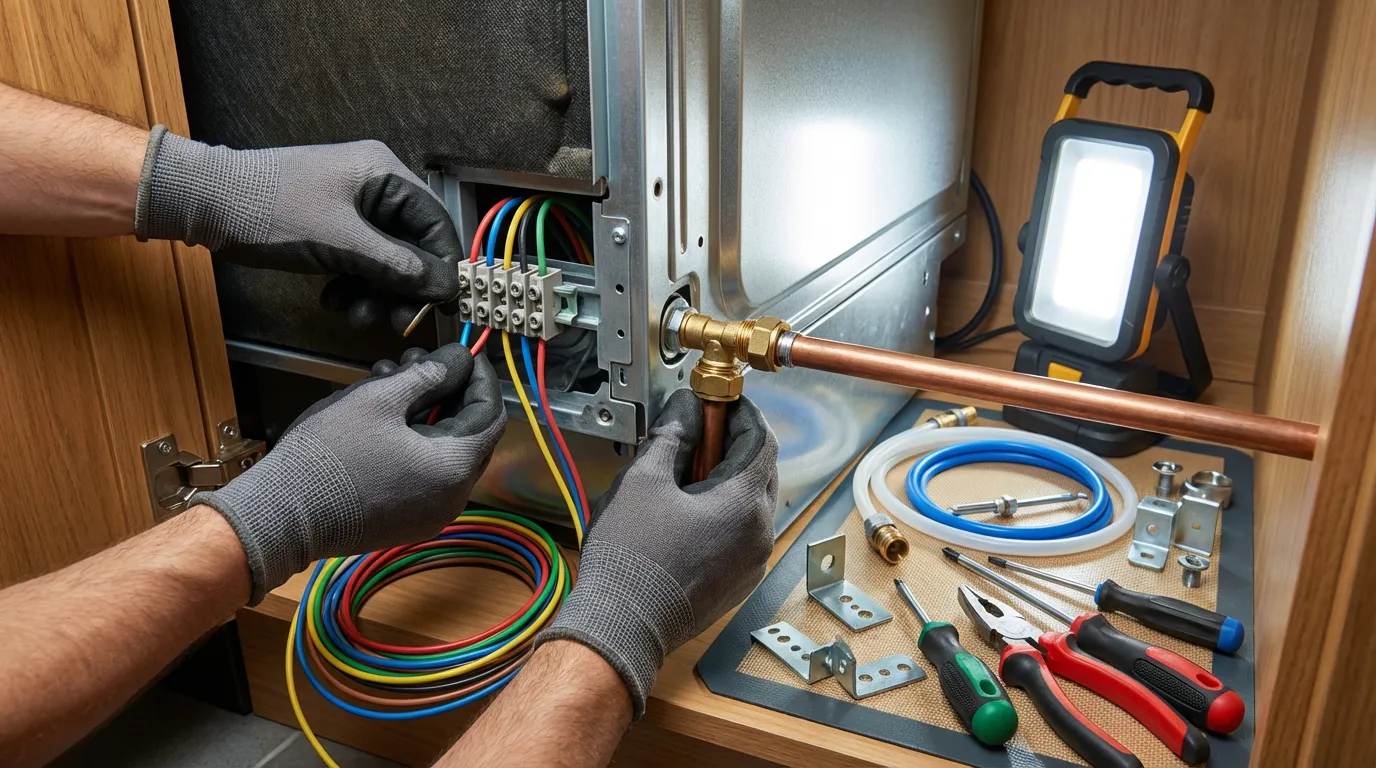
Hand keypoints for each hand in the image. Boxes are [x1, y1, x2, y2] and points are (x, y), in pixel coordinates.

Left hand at [134, 126, 460, 330]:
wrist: (205, 202)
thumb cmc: (269, 209)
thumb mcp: (340, 242)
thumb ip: (397, 266)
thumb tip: (443, 286)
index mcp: (383, 173)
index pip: (435, 221)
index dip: (443, 264)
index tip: (444, 301)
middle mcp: (374, 186)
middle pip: (412, 245)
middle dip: (403, 286)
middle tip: (398, 320)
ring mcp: (352, 207)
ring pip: (385, 259)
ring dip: (377, 293)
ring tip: (358, 315)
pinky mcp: (332, 227)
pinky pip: (360, 262)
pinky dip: (354, 285)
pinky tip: (336, 301)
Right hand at [195, 344, 505, 602]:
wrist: (282, 513)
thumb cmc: (329, 454)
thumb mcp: (379, 399)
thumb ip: (428, 375)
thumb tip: (457, 359)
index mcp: (453, 469)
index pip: (491, 414)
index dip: (481, 379)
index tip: (464, 355)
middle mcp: (452, 499)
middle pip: (469, 435)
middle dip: (448, 394)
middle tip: (419, 364)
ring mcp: (430, 514)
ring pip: (444, 453)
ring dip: (426, 415)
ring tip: (392, 383)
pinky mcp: (406, 521)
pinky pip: (425, 475)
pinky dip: (414, 443)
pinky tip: (385, 418)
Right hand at [538, 390, 778, 717]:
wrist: (621, 625)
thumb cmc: (630, 558)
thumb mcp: (644, 480)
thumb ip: (672, 436)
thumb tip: (685, 408)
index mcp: (745, 504)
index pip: (761, 439)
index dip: (742, 413)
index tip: (720, 401)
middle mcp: (760, 534)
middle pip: (763, 470)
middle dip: (735, 445)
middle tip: (701, 432)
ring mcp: (752, 562)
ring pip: (754, 504)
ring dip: (730, 480)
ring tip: (688, 473)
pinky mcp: (739, 582)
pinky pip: (744, 534)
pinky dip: (727, 513)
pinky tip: (690, 512)